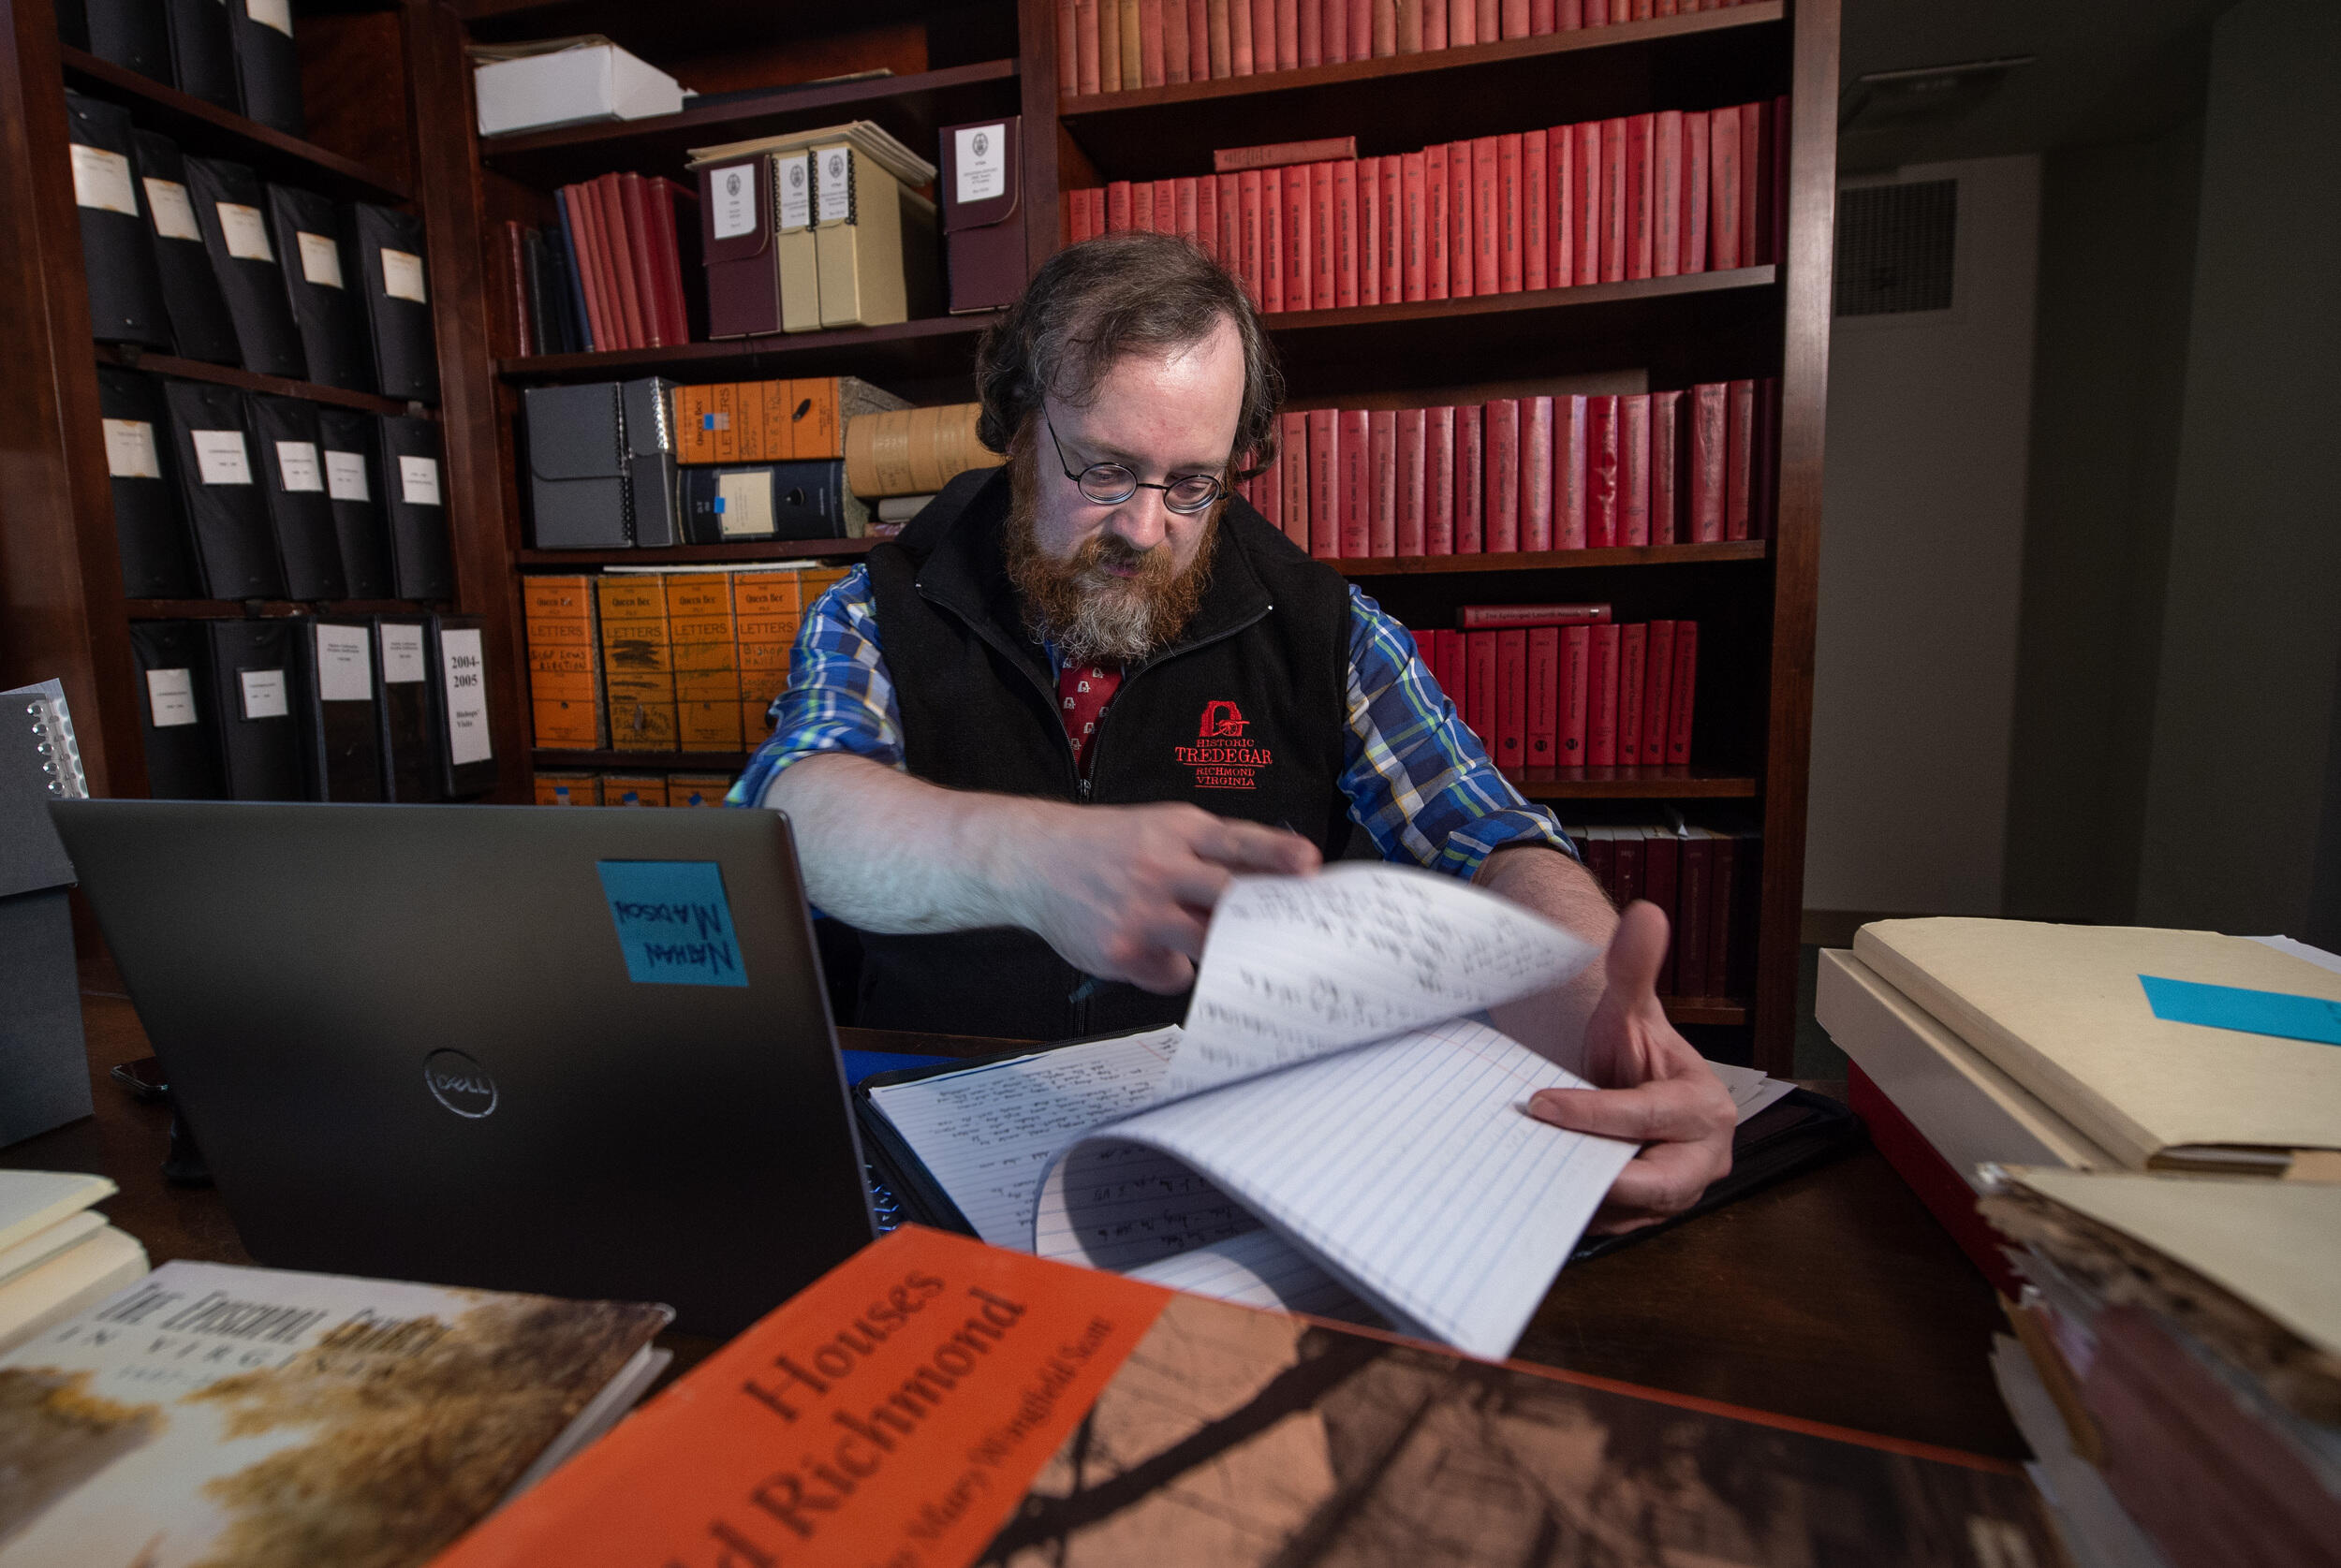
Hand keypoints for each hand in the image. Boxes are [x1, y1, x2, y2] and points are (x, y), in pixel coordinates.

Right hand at [1007, 802, 1318, 992]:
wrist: (1034, 861)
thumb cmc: (1110, 846)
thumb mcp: (1161, 830)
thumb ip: (1211, 853)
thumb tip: (1278, 878)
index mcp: (1177, 832)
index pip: (1238, 842)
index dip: (1278, 853)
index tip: (1310, 866)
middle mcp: (1160, 868)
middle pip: (1226, 897)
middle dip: (1261, 915)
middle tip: (1294, 933)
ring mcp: (1140, 912)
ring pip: (1205, 942)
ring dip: (1225, 949)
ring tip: (1234, 951)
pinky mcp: (1121, 951)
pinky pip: (1173, 973)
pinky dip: (1176, 968)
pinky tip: (1159, 952)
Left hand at [1525, 900, 1735, 1233]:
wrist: (1626, 1079)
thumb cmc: (1629, 1045)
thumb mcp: (1626, 1007)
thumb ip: (1633, 967)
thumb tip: (1646, 915)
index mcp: (1705, 1106)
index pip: (1645, 1116)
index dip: (1591, 1112)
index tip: (1537, 1102)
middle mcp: (1704, 1157)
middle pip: (1651, 1183)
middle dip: (1597, 1176)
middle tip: (1536, 1160)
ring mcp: (1680, 1193)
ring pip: (1629, 1211)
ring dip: (1579, 1200)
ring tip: (1527, 1179)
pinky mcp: (1649, 1216)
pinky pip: (1613, 1225)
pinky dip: (1576, 1213)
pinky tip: (1534, 1196)